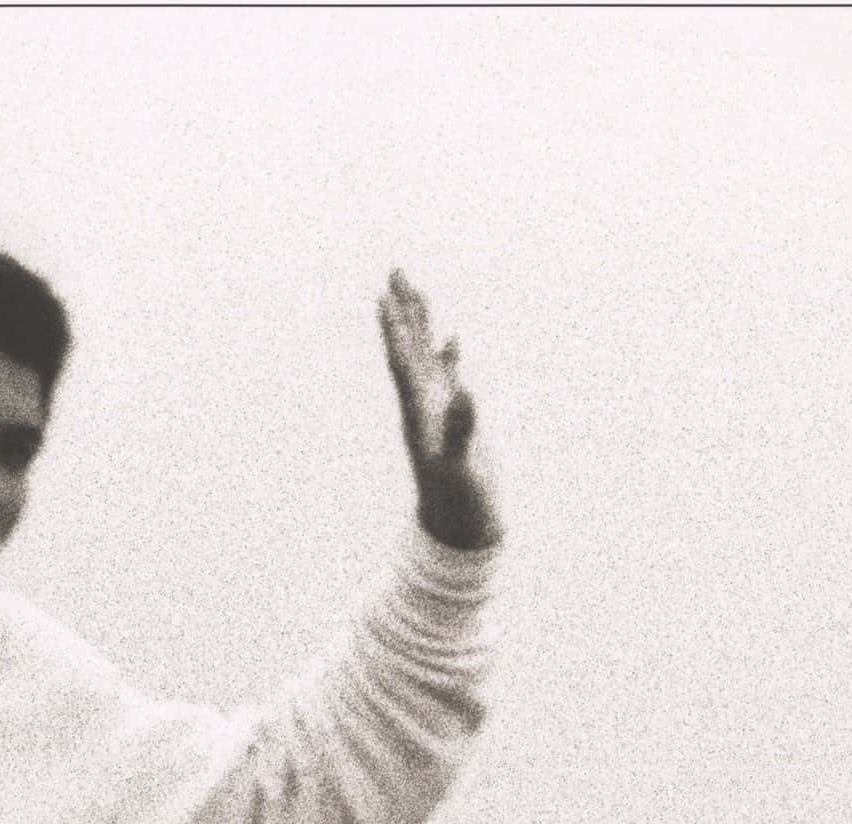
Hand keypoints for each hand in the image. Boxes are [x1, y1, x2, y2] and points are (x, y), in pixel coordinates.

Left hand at [378, 270, 495, 551]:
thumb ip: (461, 429)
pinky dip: (449, 355)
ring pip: (425, 356)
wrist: (461, 524)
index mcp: (418, 412)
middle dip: (404, 310)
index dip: (395, 331)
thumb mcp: (460, 467)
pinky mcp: (454, 418)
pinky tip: (452, 338)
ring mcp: (437, 409)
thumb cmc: (458, 500)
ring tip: (414, 289)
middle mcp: (422, 404)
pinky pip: (448, 378)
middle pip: (408, 347)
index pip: (403, 362)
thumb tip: (465, 392)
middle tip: (396, 272)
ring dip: (420, 324)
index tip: (385, 298)